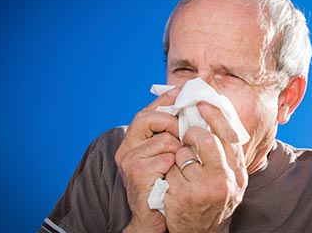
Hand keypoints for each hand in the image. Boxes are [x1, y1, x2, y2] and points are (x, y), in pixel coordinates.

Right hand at [115, 87, 182, 232]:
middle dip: (171, 122)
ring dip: (178, 150)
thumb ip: (170, 134)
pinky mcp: (137, 174)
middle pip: (147, 118)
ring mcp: (129, 162)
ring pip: (163, 140)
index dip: (164, 100)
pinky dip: (176, 165)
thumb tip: (185, 106)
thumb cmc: (164, 185)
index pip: (146, 112)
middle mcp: (126, 149)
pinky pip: (166, 158)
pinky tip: (174, 176)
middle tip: (184, 133)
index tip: (180, 91)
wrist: (154, 219)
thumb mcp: (166, 155)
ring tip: (179, 165)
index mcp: (133, 142)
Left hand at [164, 102, 248, 232]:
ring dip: (178, 157)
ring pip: (184, 154)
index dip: (214, 115)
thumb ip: (226, 155)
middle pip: (206, 139)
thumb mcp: (230, 181)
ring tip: (182, 170)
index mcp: (237, 173)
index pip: (228, 135)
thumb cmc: (212, 202)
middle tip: (185, 136)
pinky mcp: (183, 196)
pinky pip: (170, 170)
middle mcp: (225, 180)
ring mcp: (204, 189)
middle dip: (191, 134)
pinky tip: (172, 184)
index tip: (201, 103)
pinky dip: (168, 173)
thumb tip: (217, 119)